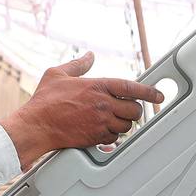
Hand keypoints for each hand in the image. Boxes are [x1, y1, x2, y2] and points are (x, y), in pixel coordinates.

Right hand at [0, 52, 164, 167]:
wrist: (36, 125)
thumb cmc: (45, 101)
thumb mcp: (58, 74)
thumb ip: (78, 65)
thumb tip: (89, 56)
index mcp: (97, 86)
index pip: (132, 87)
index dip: (149, 92)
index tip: (158, 95)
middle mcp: (102, 104)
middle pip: (134, 110)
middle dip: (133, 111)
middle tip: (126, 110)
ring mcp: (100, 122)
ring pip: (126, 126)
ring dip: (123, 124)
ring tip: (112, 120)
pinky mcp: (96, 138)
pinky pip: (114, 139)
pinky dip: (112, 136)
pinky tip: (102, 131)